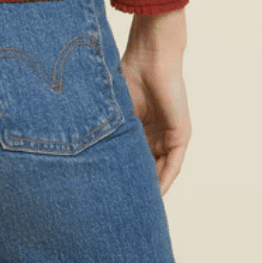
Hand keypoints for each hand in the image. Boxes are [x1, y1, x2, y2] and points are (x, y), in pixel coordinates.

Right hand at [120, 10, 190, 196]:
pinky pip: (173, 164)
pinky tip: (154, 194)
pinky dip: (164, 180)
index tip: (109, 192)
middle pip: (147, 167)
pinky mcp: (180, 135)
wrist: (150, 55)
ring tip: (136, 206)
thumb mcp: (114, 110)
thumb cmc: (127, 73)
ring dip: (151, 187)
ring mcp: (168, 135)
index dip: (123, 173)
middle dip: (137, 185)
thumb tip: (81, 152)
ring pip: (160, 169)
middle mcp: (154, 134)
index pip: (132, 157)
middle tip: (122, 206)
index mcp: (138, 127)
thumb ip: (106, 130)